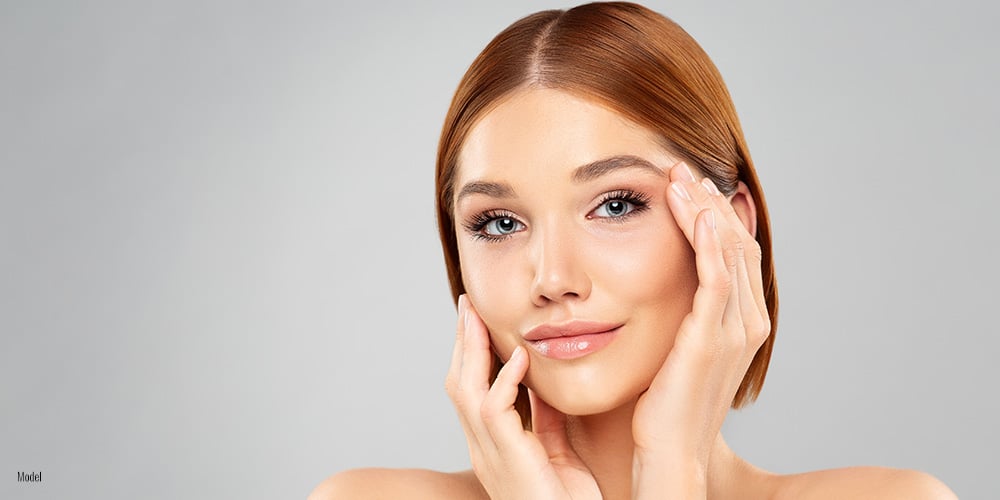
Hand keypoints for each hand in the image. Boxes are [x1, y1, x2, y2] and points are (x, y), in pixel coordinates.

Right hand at [445, 295, 601, 499]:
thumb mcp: (556, 453)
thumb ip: (544, 420)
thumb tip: (540, 384)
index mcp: (492, 445)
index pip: (472, 388)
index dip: (471, 353)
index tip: (476, 319)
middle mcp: (482, 448)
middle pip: (458, 382)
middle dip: (461, 341)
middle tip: (468, 304)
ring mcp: (489, 454)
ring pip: (465, 391)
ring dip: (471, 350)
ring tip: (478, 316)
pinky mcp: (507, 459)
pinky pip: (495, 411)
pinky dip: (504, 381)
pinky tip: (519, 358)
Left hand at [631, 163, 770, 497]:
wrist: (668, 450)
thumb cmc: (666, 403)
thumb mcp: (680, 347)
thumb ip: (685, 312)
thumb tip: (664, 281)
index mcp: (742, 321)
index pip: (736, 251)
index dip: (715, 214)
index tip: (687, 185)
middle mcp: (747, 321)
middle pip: (737, 242)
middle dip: (708, 202)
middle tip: (681, 170)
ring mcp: (734, 330)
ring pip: (729, 252)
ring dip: (704, 211)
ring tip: (678, 179)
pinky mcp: (710, 339)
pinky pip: (716, 280)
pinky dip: (710, 243)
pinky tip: (696, 214)